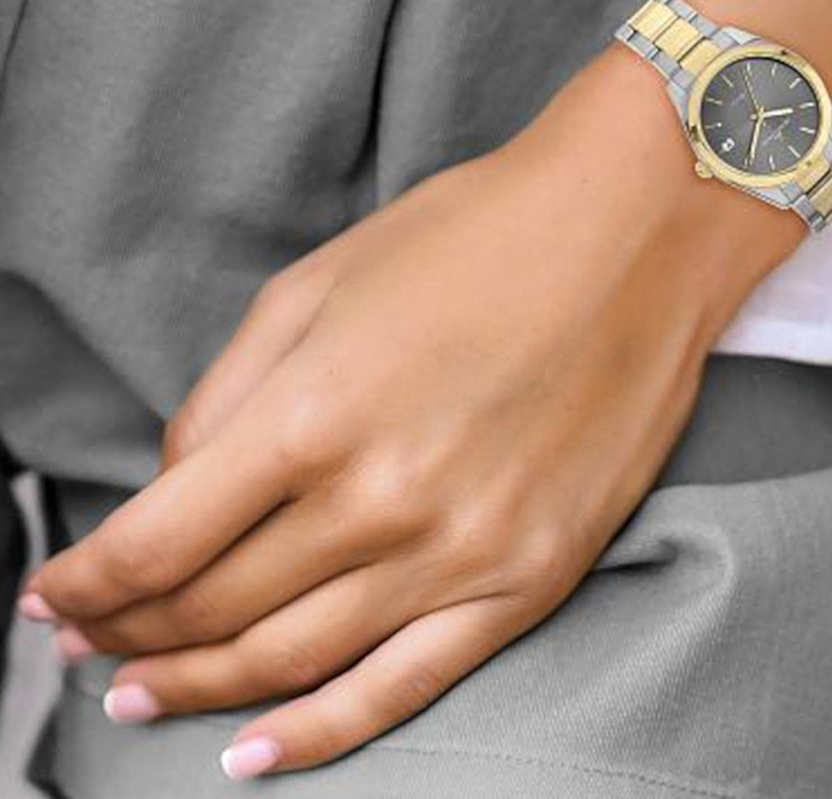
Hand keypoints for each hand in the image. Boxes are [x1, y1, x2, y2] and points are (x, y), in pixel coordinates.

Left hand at [19, 44, 801, 779]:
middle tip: (87, 643)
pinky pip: (402, 687)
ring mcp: (458, 552)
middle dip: (130, 633)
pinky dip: (316, 733)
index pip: (156, 544)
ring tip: (140, 692)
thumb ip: (227, 397)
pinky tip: (251, 751)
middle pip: (213, 609)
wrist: (629, 230)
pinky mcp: (526, 579)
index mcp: (313, 412)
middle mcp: (378, 501)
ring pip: (289, 661)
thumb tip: (174, 494)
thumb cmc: (469, 235)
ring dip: (197, 686)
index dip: (85, 584)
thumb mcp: (317, 283)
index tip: (50, 598)